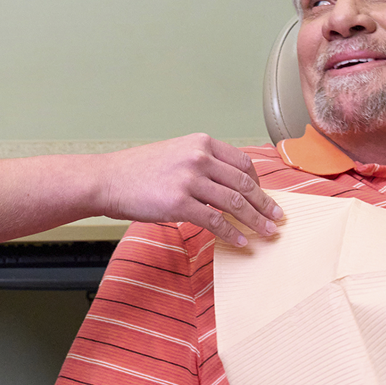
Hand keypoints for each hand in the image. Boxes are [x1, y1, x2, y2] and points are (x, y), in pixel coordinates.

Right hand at [94, 135, 284, 246]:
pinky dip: (231, 233)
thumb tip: (227, 185)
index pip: (242, 162)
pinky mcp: (179, 203)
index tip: (264, 197)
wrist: (108, 179)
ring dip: (255, 220)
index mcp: (201, 143)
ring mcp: (189, 179)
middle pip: (244, 183)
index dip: (259, 182)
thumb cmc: (138, 170)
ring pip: (234, 202)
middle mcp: (199, 157)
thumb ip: (202, 164)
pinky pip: (215, 220)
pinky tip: (240, 241)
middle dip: (264, 203)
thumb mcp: (176, 154)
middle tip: (277, 217)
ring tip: (267, 232)